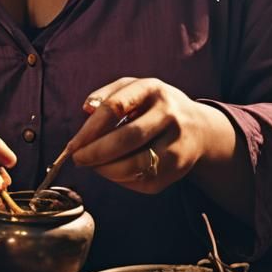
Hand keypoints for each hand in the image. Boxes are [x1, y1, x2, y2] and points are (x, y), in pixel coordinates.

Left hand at [66, 77, 222, 193]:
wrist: (198, 128)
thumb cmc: (153, 106)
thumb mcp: (134, 89)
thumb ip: (107, 95)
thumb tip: (86, 108)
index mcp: (153, 89)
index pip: (115, 107)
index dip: (89, 129)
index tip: (72, 145)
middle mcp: (169, 115)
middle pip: (127, 139)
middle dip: (96, 153)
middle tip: (78, 159)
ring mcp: (177, 143)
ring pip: (136, 165)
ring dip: (107, 171)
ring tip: (94, 166)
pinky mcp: (178, 169)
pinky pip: (144, 181)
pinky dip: (122, 180)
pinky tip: (114, 171)